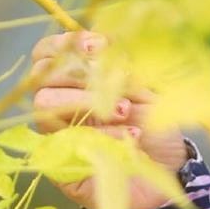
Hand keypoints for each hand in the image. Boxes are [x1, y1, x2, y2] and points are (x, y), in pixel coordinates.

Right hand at [28, 29, 189, 208]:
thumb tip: (107, 39)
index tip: (99, 46)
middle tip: (116, 81)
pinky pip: (62, 140)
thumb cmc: (155, 123)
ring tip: (125, 111)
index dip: (68, 44)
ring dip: (87, 101)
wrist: (169, 169)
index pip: (48, 52)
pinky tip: (130, 138)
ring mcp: (54, 133)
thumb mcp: (148, 85)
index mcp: (74, 79)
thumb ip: (125, 60)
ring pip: (44, 103)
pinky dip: (102, 135)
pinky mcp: (58, 164)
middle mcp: (58, 104)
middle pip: (40, 73)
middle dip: (79, 72)